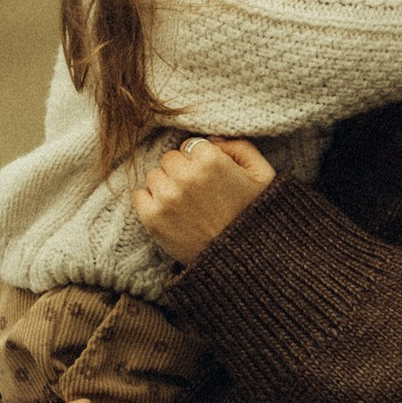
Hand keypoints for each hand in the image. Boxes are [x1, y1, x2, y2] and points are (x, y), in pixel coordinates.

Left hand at [135, 134, 276, 262]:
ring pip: (154, 175)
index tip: (209, 178)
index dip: (200, 161)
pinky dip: (150, 201)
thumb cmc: (254, 216)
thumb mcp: (262, 175)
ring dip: (166, 186)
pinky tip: (170, 212)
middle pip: (170, 159)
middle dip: (182, 171)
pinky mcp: (153, 219)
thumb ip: (240, 147)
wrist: (242, 262)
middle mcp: (186, 176)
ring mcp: (167, 197)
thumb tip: (211, 140)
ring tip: (185, 204)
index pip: (191, 146)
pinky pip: (139, 195)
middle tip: (197, 192)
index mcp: (212, 160)